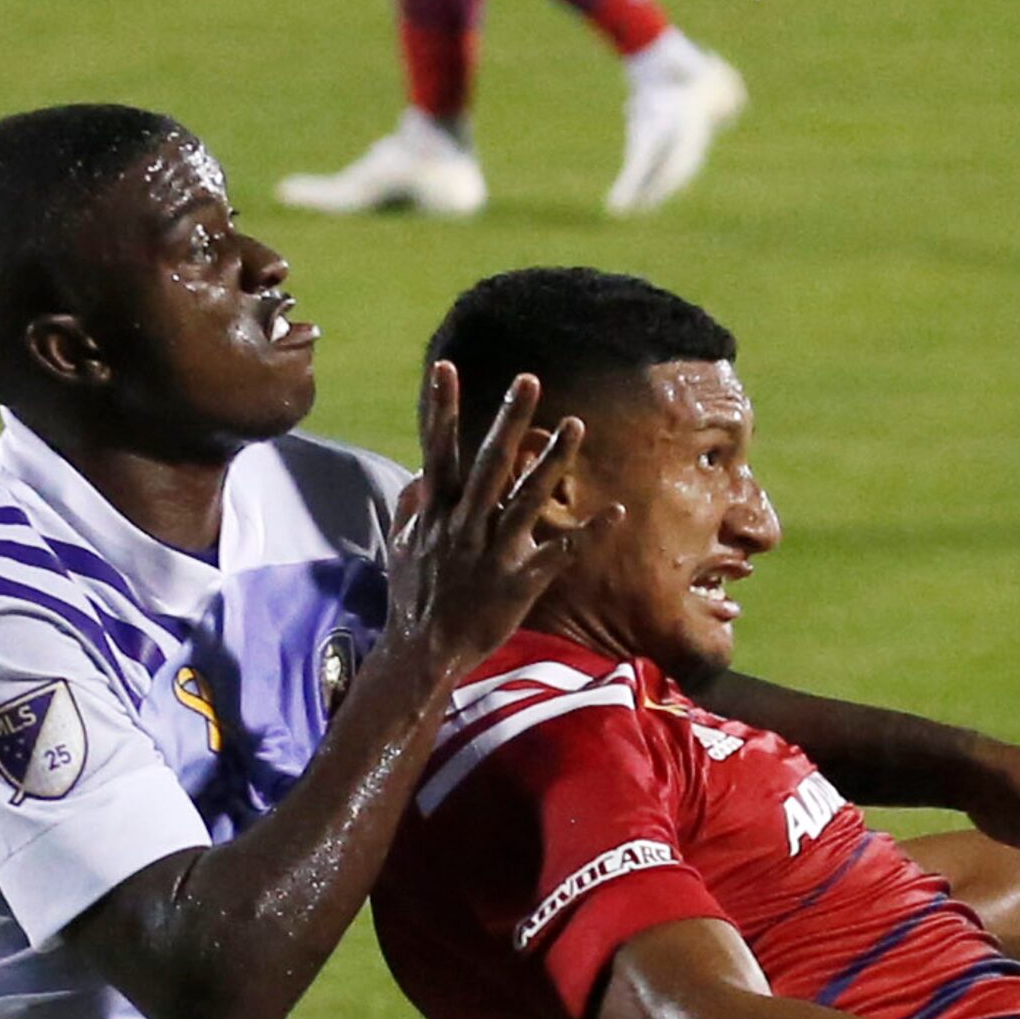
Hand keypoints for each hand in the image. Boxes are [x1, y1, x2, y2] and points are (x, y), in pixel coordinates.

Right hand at [386, 363, 596, 674]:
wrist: (423, 651)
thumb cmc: (413, 597)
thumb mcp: (402, 546)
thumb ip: (412, 507)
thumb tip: (420, 475)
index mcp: (437, 512)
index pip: (439, 449)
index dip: (441, 408)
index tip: (445, 367)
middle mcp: (466, 524)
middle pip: (491, 462)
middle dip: (509, 419)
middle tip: (528, 380)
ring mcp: (494, 552)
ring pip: (528, 497)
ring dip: (553, 460)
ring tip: (577, 425)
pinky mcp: (519, 581)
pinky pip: (561, 553)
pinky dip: (589, 534)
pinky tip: (617, 511)